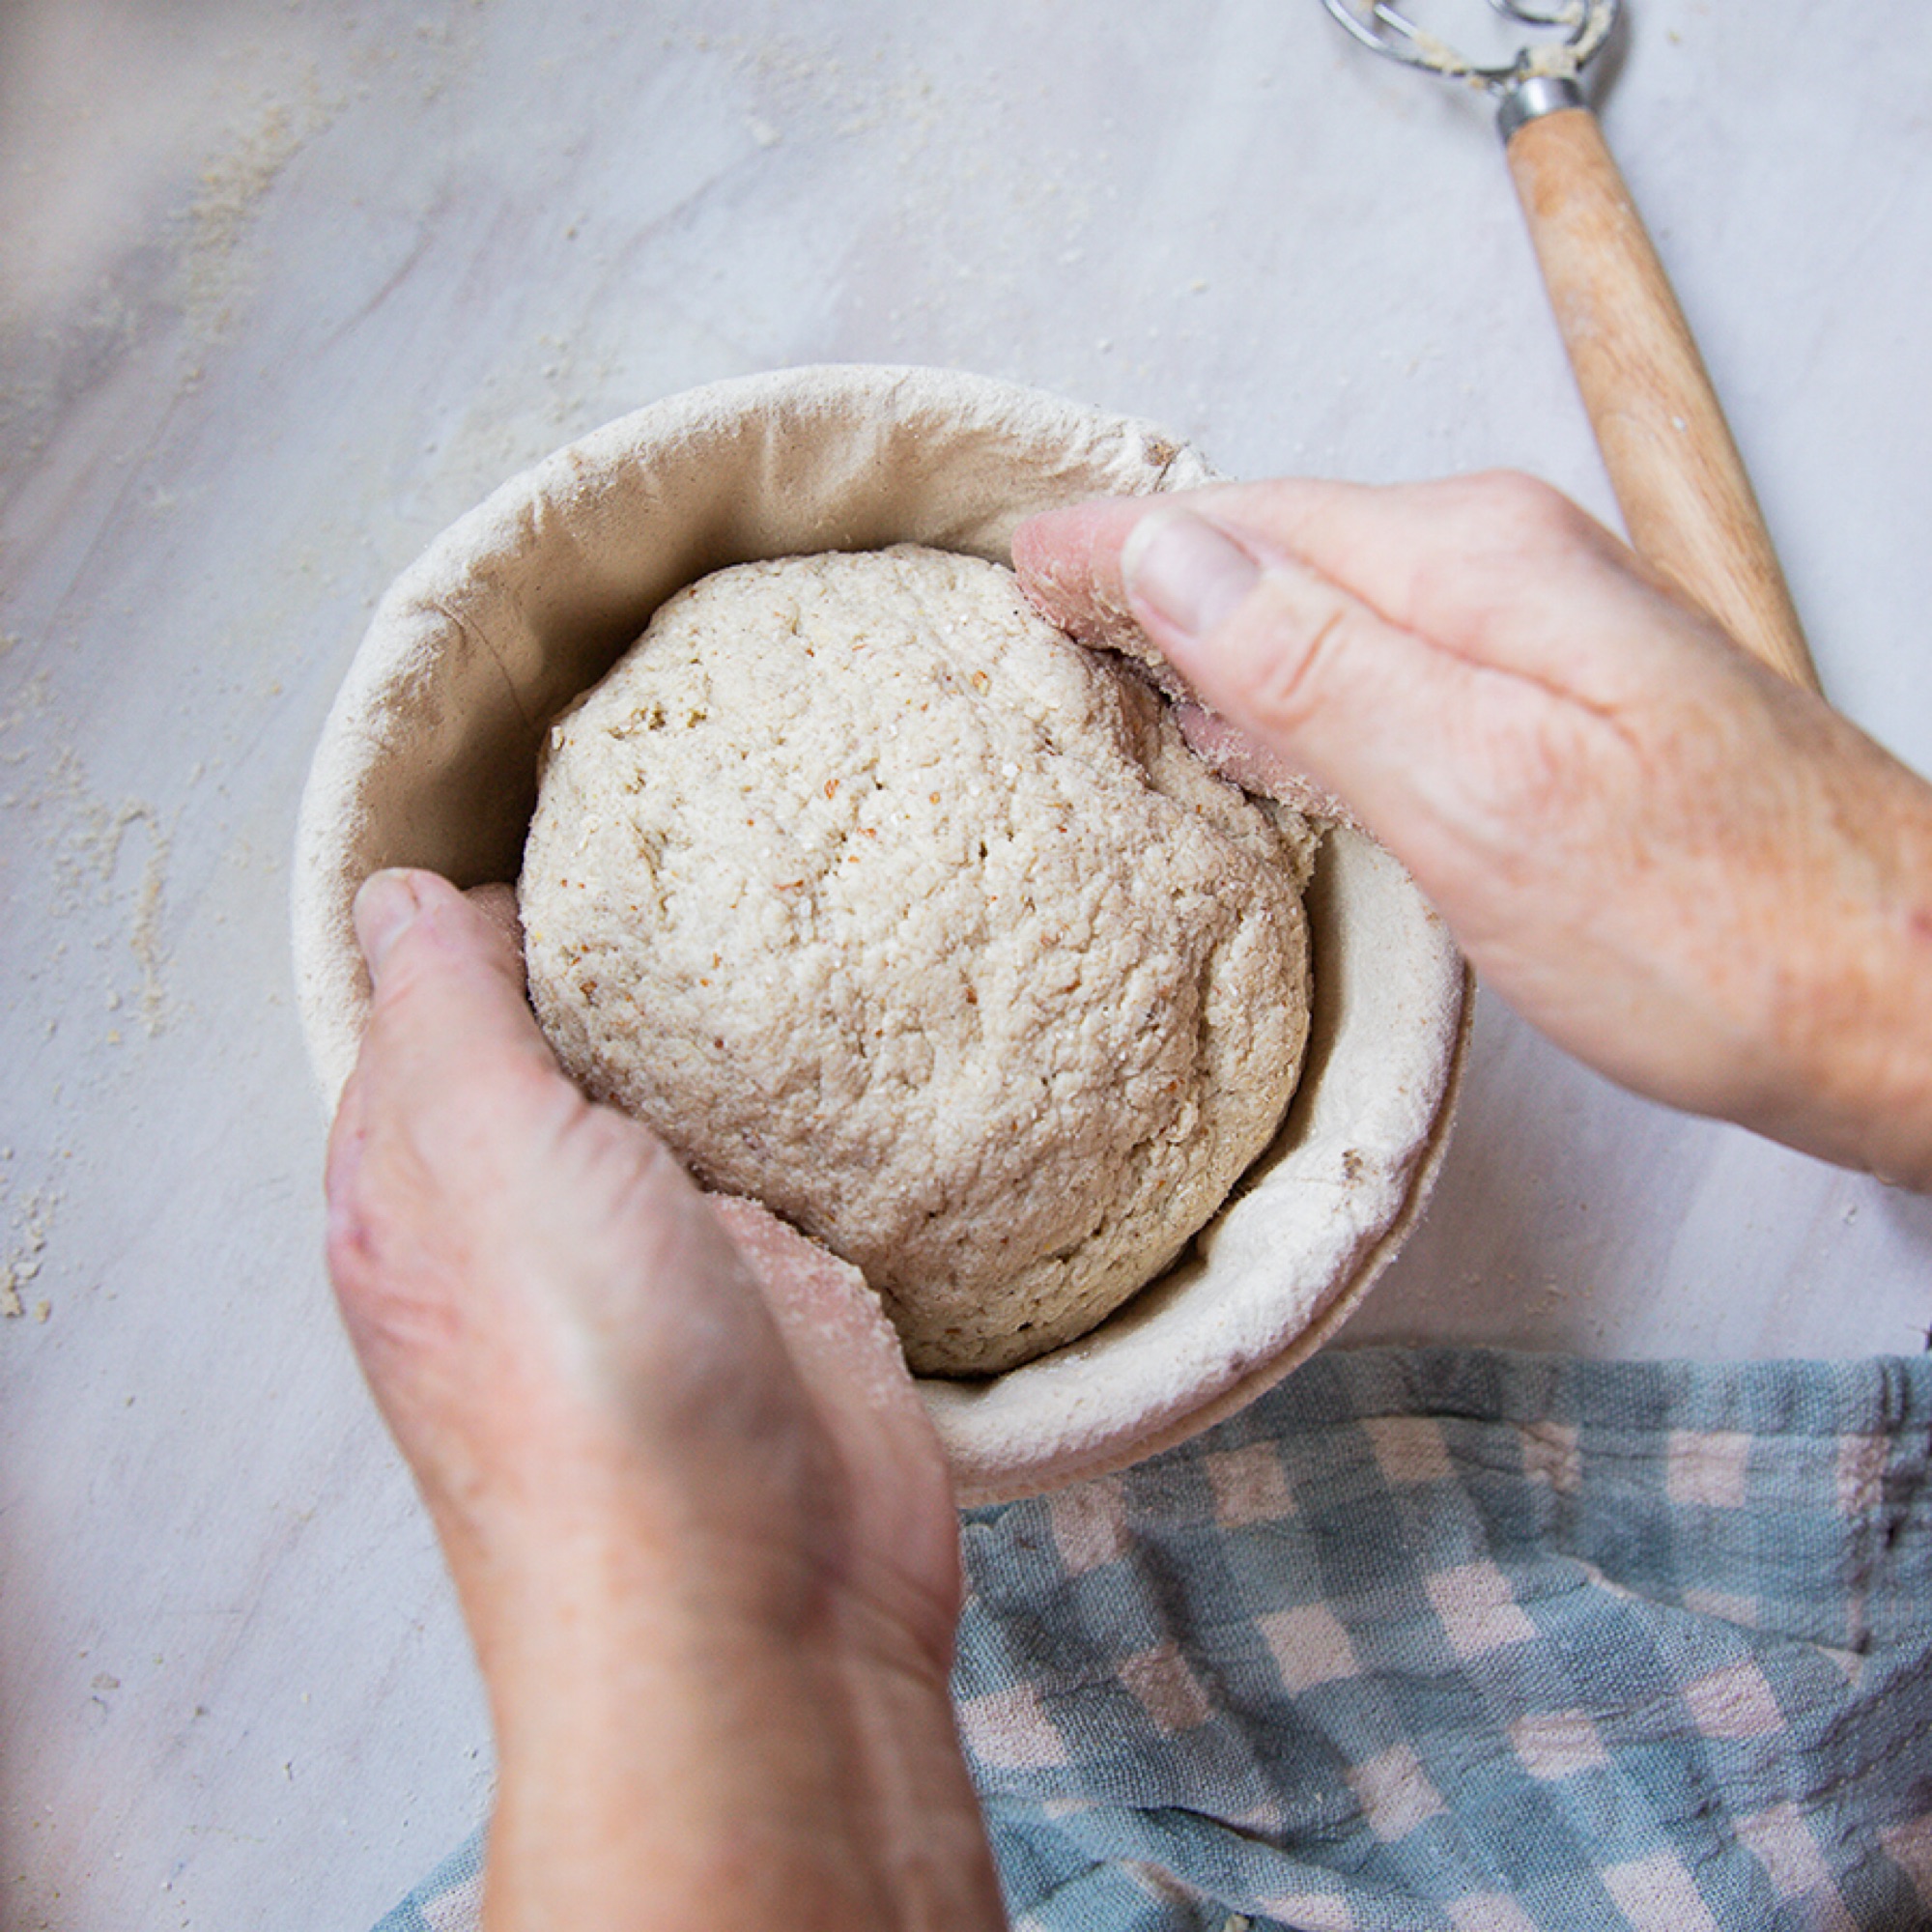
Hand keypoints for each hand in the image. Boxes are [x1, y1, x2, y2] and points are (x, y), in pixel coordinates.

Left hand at [324, 870, 1001, 1931]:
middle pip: (568, 1038)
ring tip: (793, 897)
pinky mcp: (782, 1273)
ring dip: (728, 1018)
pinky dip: (815, 1091)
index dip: (492, 909)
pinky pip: (791, 1146)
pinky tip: (853, 1023)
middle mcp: (538, 1208)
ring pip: (685, 1090)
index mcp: (423, 1184)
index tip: (584, 824)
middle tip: (707, 841)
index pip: (431, 1003)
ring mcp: (666, 1243)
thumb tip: (404, 896)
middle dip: (625, 953)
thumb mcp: (481, 1160)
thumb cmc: (591, 1395)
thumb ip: (445, 1017)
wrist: (760, 1602)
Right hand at [1015, 474, 1931, 1189]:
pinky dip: (1294, 677)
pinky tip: (1257, 716)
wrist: (1900, 992)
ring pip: (1329, 603)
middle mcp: (1507, 574)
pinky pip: (1382, 663)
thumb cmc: (1710, 924)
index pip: (1244, 527)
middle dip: (1155, 567)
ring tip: (1113, 643)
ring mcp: (1538, 641)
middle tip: (1040, 598)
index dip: (1119, 546)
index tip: (1016, 562)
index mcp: (1473, 568)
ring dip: (1216, 618)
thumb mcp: (1485, 795)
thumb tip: (1173, 554)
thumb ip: (1321, 666)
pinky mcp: (1557, 711)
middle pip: (1284, 547)